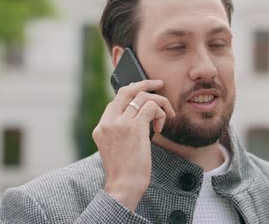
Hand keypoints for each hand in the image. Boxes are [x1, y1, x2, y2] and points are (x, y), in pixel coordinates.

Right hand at [92, 79, 174, 210]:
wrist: (123, 186)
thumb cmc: (125, 172)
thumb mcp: (117, 149)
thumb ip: (121, 132)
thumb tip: (142, 117)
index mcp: (101, 127)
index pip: (116, 100)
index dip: (133, 94)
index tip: (146, 94)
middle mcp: (108, 122)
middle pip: (126, 90)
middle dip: (145, 83)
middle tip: (159, 84)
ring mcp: (120, 123)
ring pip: (143, 97)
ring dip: (160, 103)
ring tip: (167, 115)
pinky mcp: (134, 127)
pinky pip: (151, 107)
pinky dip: (161, 112)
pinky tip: (161, 126)